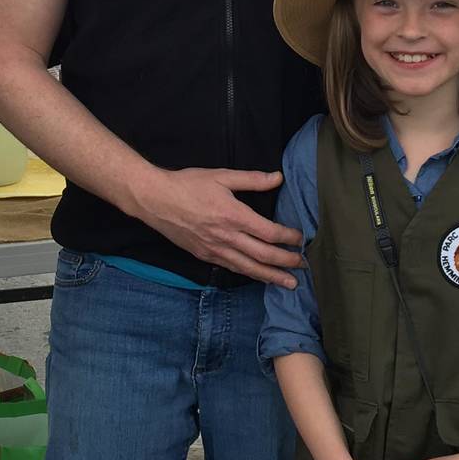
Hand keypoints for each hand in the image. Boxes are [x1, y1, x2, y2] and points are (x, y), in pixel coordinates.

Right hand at [133, 167, 302, 286]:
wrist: (154, 200)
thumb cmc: (187, 184)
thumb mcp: (221, 176)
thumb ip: (251, 179)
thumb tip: (278, 178)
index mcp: (233, 215)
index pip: (268, 232)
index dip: (287, 237)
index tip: (300, 238)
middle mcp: (226, 237)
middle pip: (263, 255)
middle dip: (286, 262)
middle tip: (304, 267)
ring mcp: (214, 249)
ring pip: (249, 267)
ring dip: (271, 276)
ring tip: (289, 284)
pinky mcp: (204, 255)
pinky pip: (232, 268)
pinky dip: (249, 274)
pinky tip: (259, 277)